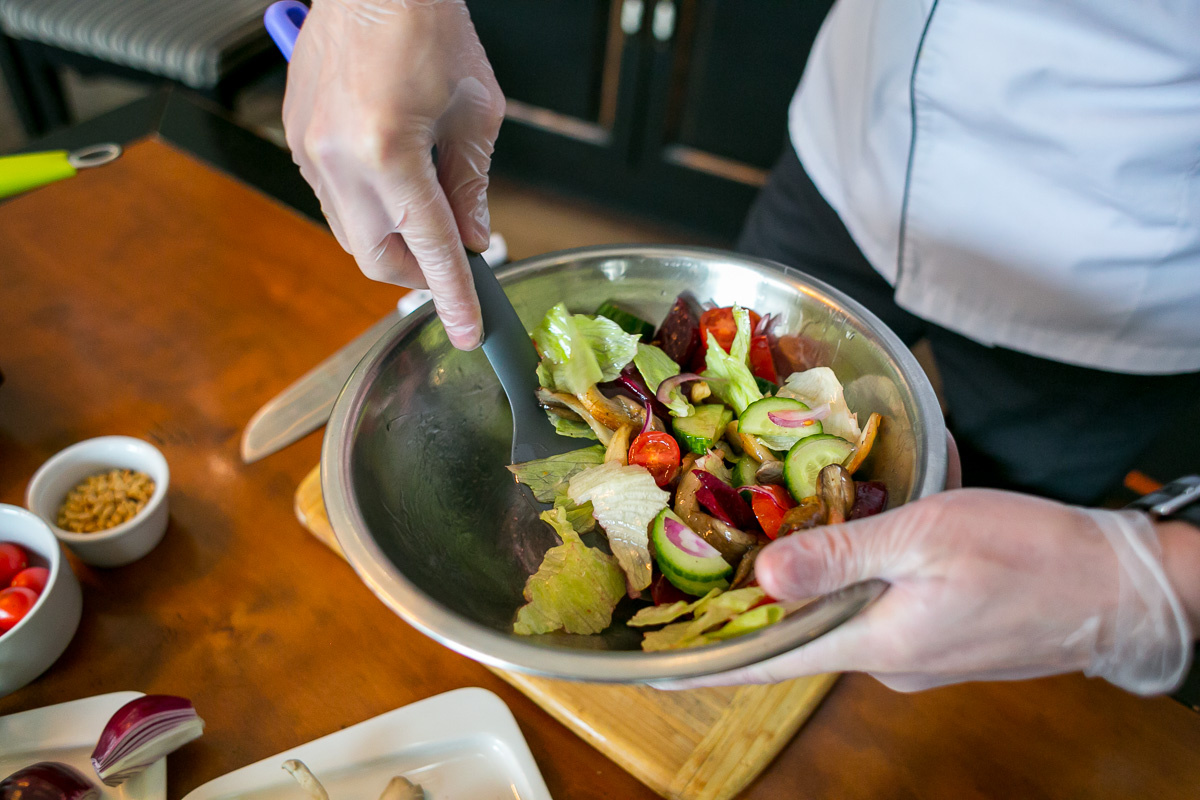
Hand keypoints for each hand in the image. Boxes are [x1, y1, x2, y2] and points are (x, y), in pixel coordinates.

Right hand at [284, 0, 504, 348]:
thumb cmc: (430, 26)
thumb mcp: (475, 112)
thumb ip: (471, 185)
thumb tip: (471, 239)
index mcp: (389, 151)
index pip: (430, 247)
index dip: (454, 296)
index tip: (470, 332)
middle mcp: (338, 158)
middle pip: (376, 257)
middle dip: (419, 274)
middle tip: (454, 267)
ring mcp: (309, 148)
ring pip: (350, 232)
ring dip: (392, 241)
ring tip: (428, 217)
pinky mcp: (297, 135)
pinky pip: (331, 197)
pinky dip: (367, 207)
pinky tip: (394, 185)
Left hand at [661, 488, 1191, 693]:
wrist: (1121, 589)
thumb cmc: (1030, 557)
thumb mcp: (926, 539)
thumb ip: (840, 557)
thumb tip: (765, 577)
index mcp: (873, 642)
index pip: (766, 660)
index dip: (707, 661)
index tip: (654, 664)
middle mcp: (885, 658)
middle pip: (796, 634)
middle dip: (751, 604)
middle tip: (701, 568)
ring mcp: (914, 651)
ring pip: (837, 614)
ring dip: (804, 583)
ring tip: (765, 541)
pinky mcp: (938, 634)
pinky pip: (876, 606)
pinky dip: (850, 576)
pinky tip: (847, 539)